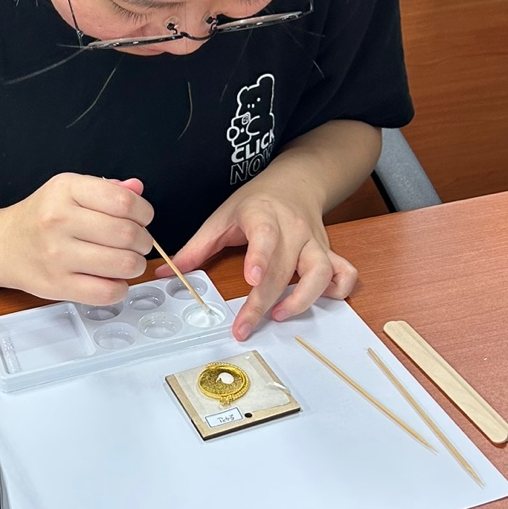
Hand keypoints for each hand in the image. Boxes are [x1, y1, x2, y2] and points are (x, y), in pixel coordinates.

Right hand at [0, 174, 152, 304]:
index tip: (143, 219)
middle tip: (138, 243)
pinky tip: (113, 280)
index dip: (144, 213)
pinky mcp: (57, 284)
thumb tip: (138, 189)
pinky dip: (120, 289)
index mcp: (65, 190)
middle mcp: (59, 220)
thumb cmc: (40, 218)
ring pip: (122, 264)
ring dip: (135, 265)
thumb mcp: (68, 191)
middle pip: (127, 234)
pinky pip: (107, 292)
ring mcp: (57, 254)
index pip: (124, 201)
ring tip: (127, 261)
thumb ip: (106, 189)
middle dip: (143, 241)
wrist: (2, 245)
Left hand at [155, 187, 356, 339]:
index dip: (260, 257)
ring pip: (321, 272)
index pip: (265, 235)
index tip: (251, 279)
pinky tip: (319, 301)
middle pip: (283, 268)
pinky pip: (343, 272)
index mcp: (263, 215)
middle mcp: (293, 229)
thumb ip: (195, 248)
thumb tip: (164, 273)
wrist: (296, 182)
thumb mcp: (221, 217)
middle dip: (264, 301)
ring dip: (303, 298)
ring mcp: (314, 241)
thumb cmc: (255, 202)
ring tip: (279, 315)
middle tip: (243, 326)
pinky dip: (338, 290)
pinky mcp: (328, 252)